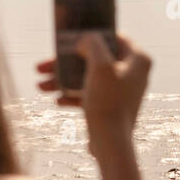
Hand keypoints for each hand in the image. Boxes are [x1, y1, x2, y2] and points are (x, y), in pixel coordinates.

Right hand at [37, 33, 151, 155]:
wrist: (110, 143)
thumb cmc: (108, 103)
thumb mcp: (100, 65)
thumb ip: (93, 44)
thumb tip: (85, 39)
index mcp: (139, 60)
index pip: (114, 38)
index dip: (91, 37)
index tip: (72, 40)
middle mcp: (134, 73)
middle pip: (94, 59)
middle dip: (66, 63)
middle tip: (42, 67)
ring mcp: (122, 90)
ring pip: (88, 77)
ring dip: (63, 80)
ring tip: (41, 86)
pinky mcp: (112, 106)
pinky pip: (90, 94)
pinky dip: (73, 95)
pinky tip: (57, 100)